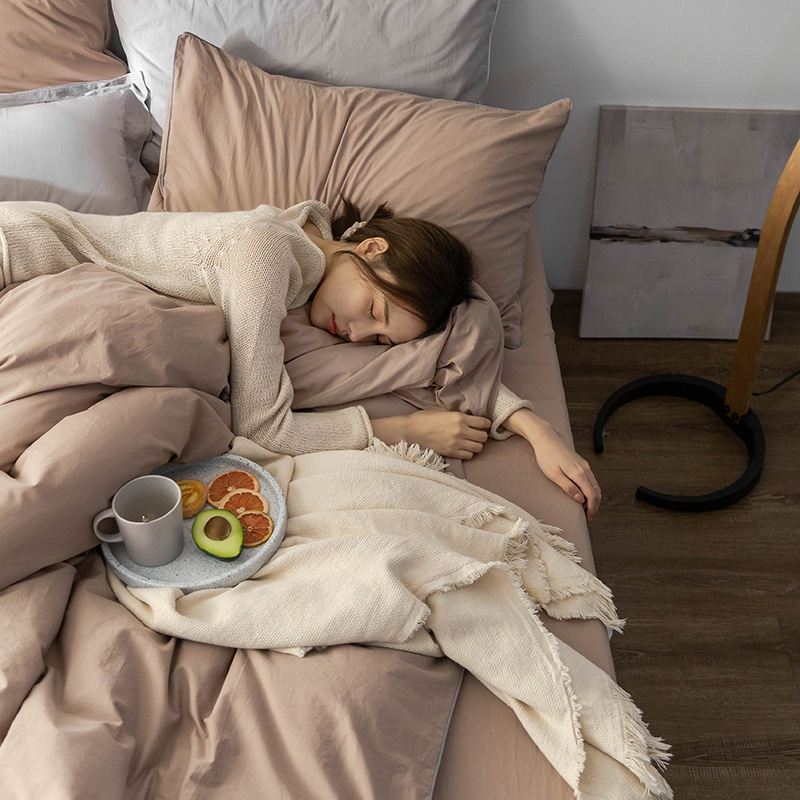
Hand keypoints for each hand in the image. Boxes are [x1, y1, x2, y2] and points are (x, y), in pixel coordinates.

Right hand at [372, 409, 490, 459]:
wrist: (410, 431)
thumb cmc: (424, 419)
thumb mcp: (444, 411)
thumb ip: (458, 415)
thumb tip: (470, 419)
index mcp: (459, 418)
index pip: (483, 423)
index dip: (486, 424)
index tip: (484, 424)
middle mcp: (460, 431)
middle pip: (483, 437)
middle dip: (482, 435)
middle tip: (476, 433)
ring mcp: (456, 443)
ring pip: (478, 448)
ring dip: (476, 445)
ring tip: (470, 442)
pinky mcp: (451, 453)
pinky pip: (469, 456)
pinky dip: (468, 453)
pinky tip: (462, 448)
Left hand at [503, 409, 601, 520]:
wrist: (545, 439)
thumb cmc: (546, 457)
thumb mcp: (554, 475)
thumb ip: (568, 488)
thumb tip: (581, 500)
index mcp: (579, 473)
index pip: (592, 496)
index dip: (591, 509)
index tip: (587, 519)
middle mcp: (585, 469)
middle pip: (597, 492)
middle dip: (594, 506)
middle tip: (587, 517)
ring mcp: (584, 465)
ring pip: (595, 486)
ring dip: (592, 499)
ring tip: (584, 509)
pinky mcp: (581, 464)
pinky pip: (591, 480)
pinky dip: (590, 490)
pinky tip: (582, 495)